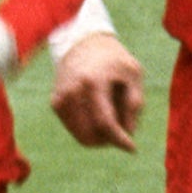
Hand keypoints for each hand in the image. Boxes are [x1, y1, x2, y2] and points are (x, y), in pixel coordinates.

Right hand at [50, 30, 144, 151]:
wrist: (84, 44)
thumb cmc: (114, 61)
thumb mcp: (133, 74)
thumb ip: (135, 102)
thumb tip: (128, 132)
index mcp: (93, 82)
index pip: (105, 122)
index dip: (119, 139)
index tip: (132, 148)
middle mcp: (72, 91)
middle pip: (91, 134)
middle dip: (110, 139)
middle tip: (123, 128)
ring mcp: (61, 98)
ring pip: (82, 136)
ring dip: (100, 136)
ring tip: (112, 115)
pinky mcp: (56, 103)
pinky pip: (75, 130)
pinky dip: (89, 129)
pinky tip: (98, 113)